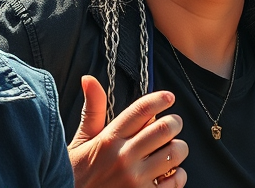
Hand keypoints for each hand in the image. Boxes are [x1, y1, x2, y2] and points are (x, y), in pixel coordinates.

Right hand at [69, 75, 187, 187]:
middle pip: (164, 128)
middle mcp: (123, 157)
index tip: (169, 97)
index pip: (141, 110)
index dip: (160, 99)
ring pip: (174, 153)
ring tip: (170, 150)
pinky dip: (178, 175)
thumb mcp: (81, 142)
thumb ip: (92, 111)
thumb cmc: (76, 174)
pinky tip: (167, 174)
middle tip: (173, 124)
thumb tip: (89, 78)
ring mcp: (135, 180)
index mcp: (109, 139)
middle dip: (174, 122)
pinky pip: (176, 181)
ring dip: (178, 149)